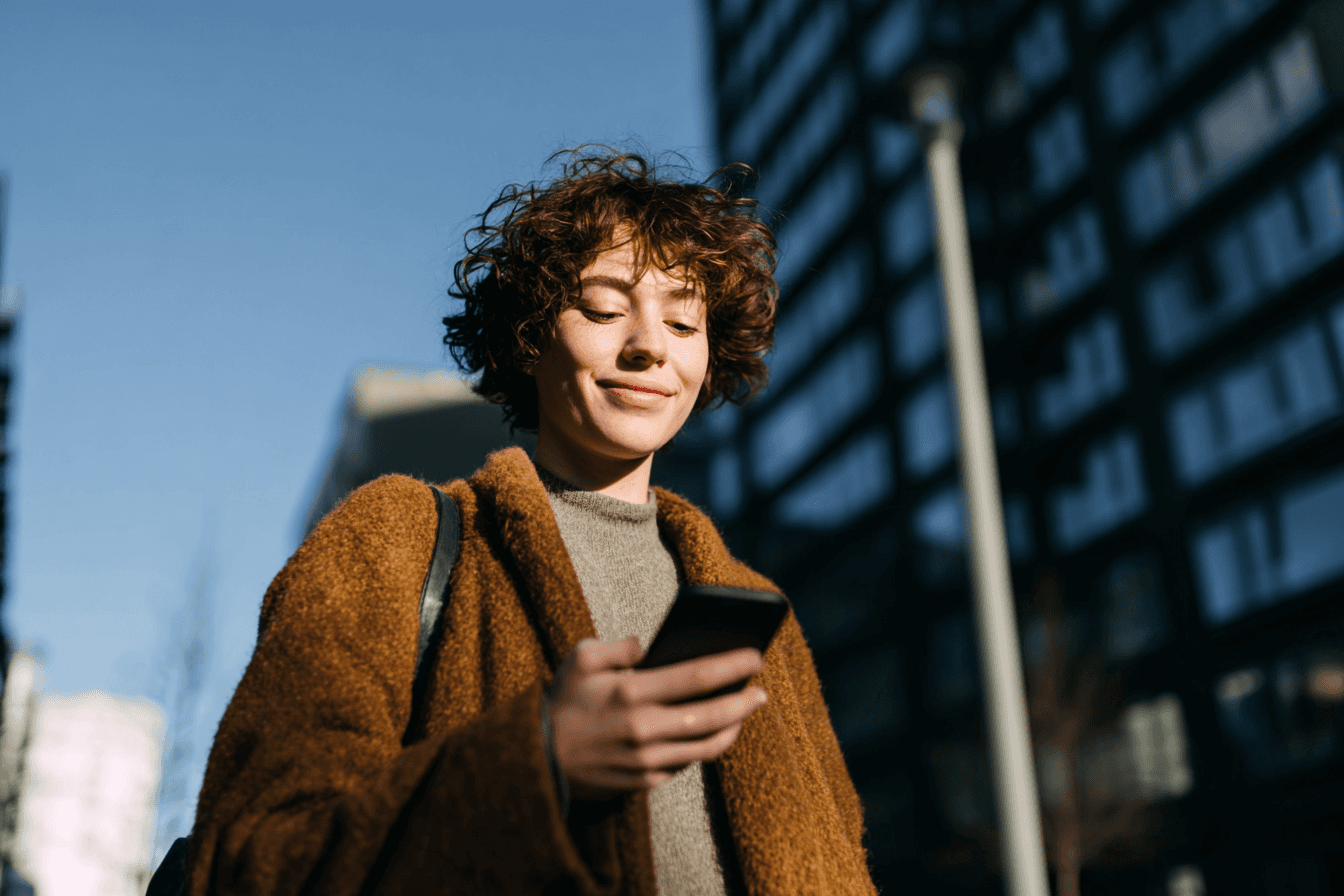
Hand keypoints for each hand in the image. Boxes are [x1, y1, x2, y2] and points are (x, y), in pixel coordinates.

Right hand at [548, 636, 767, 800]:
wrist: (537, 760)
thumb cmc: (562, 703)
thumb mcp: (581, 659)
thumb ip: (618, 646)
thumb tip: (649, 647)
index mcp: (632, 693)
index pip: (698, 676)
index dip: (733, 666)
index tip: (755, 656)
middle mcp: (644, 729)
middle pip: (712, 715)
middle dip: (744, 701)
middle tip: (762, 691)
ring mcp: (646, 760)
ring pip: (706, 746)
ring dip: (733, 728)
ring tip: (745, 711)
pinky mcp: (645, 782)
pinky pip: (686, 764)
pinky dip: (705, 748)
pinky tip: (715, 733)